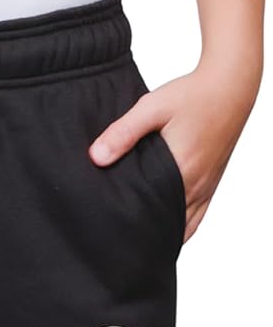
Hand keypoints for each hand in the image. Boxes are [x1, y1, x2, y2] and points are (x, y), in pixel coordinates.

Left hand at [88, 61, 260, 243]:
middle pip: (167, 227)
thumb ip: (123, 132)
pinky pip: (195, 219)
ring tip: (138, 240)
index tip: (111, 233)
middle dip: (144, 235)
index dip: (132, 227)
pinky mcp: (211, 185)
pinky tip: (163, 232)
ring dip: (162, 234)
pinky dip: (180, 229)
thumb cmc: (192, 94)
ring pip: (183, 228)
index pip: (151, 214)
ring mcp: (206, 188)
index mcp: (180, 172)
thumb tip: (96, 157)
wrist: (230, 85)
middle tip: (119, 241)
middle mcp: (195, 186)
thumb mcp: (152, 107)